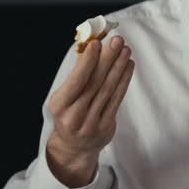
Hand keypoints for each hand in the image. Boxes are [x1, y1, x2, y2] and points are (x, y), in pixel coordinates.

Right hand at [45, 36, 134, 187]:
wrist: (74, 147)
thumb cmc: (69, 114)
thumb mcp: (64, 97)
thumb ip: (77, 76)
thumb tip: (91, 48)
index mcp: (60, 105)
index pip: (76, 81)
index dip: (87, 62)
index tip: (96, 43)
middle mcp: (75, 115)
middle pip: (95, 83)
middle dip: (108, 59)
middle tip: (118, 41)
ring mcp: (92, 122)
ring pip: (108, 90)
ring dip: (119, 67)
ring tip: (126, 50)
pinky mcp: (107, 126)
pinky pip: (117, 99)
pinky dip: (124, 81)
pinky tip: (128, 66)